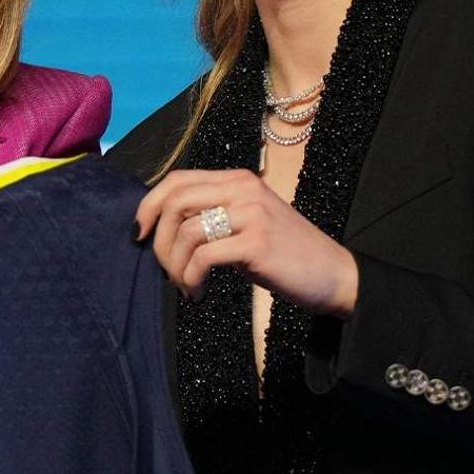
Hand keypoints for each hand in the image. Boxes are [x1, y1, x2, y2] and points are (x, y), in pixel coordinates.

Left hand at [133, 169, 358, 317]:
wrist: (334, 274)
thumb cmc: (286, 254)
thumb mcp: (248, 223)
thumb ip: (214, 215)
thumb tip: (163, 228)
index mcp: (239, 179)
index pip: (178, 179)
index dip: (149, 205)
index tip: (139, 234)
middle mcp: (244, 189)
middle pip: (175, 201)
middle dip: (158, 239)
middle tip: (163, 269)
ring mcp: (252, 214)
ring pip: (187, 231)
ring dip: (174, 266)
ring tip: (185, 286)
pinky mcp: (256, 243)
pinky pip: (203, 258)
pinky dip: (191, 279)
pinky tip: (198, 294)